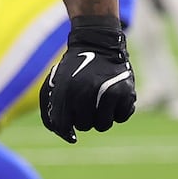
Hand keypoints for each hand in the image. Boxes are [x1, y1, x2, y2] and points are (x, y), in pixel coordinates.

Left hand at [40, 16, 135, 142]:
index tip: (70, 132)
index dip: (65, 131)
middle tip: (85, 103)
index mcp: (67, 90)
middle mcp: (87, 92)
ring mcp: (108, 93)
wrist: (98, 43)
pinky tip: (112, 97)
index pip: (63, 125)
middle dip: (83, 119)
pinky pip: (121, 118)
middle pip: (84, 126)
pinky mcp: (126, 93)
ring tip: (98, 101)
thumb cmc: (74, 67)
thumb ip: (51, 109)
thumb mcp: (54, 82)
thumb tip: (65, 135)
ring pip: (103, 125)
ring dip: (100, 118)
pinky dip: (117, 111)